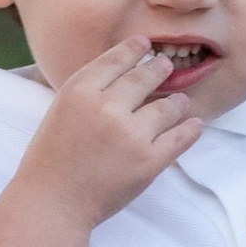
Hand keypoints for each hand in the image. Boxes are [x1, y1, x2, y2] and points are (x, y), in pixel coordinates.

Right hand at [15, 38, 203, 228]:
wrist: (53, 202)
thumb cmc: (51, 159)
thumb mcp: (60, 111)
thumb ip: (88, 91)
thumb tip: (121, 74)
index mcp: (80, 92)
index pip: (115, 60)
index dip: (133, 49)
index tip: (145, 44)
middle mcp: (108, 108)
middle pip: (144, 77)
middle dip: (159, 69)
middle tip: (166, 66)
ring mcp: (131, 135)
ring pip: (167, 106)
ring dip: (177, 102)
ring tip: (181, 101)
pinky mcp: (149, 161)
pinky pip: (179, 138)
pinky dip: (190, 129)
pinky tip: (194, 124)